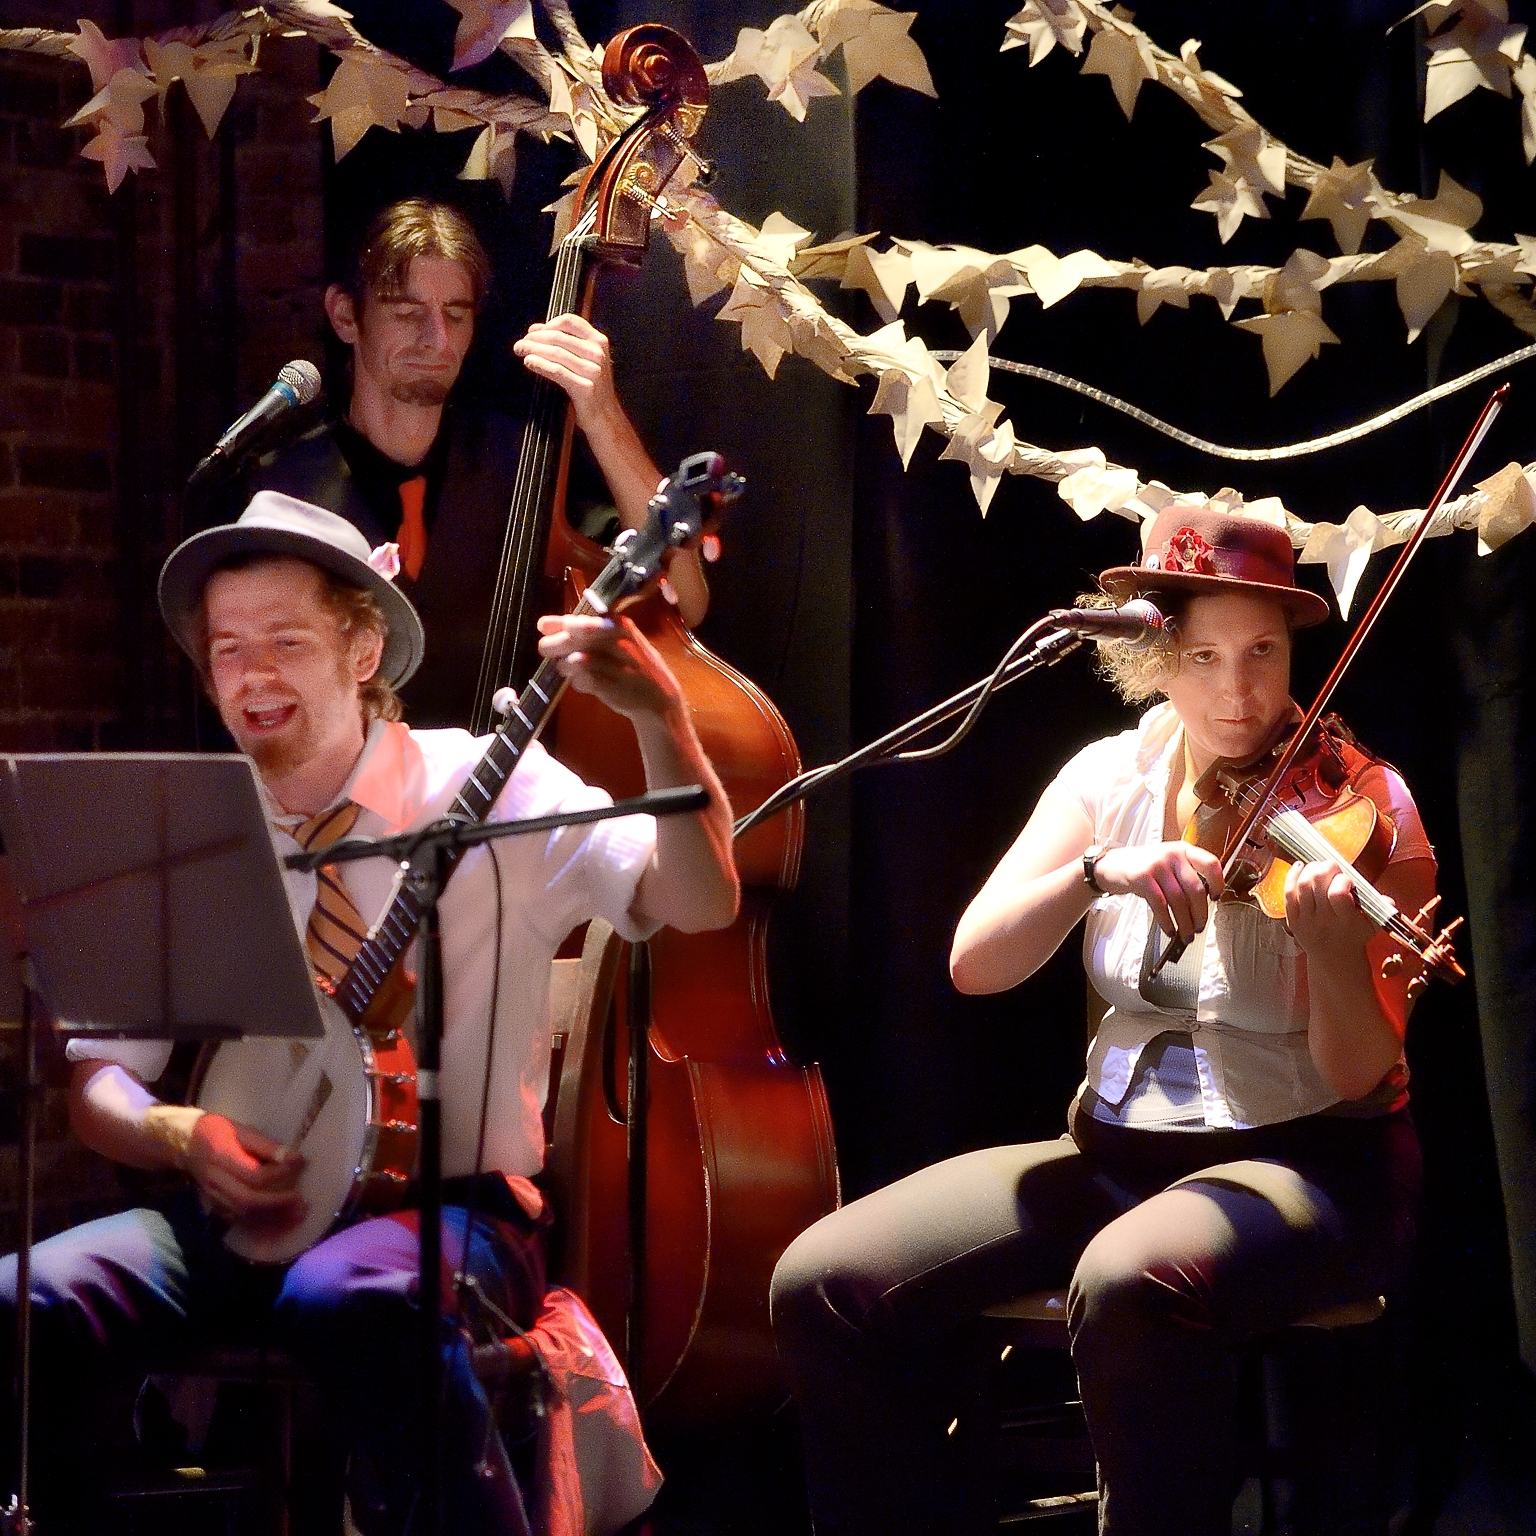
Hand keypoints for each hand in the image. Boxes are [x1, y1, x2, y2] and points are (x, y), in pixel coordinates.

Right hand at [187, 1113, 305, 1229]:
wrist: (185, 1145)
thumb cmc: (217, 1132)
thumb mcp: (242, 1130)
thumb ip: (267, 1146)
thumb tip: (295, 1159)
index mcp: (222, 1157)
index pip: (253, 1175)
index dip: (279, 1174)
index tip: (301, 1166)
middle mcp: (215, 1181)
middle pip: (248, 1201)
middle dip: (278, 1204)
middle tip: (302, 1201)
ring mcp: (212, 1197)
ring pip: (243, 1215)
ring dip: (272, 1219)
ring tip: (298, 1215)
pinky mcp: (214, 1207)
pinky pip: (238, 1221)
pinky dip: (260, 1224)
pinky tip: (280, 1223)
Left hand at [513, 314, 619, 432]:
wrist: (606, 418)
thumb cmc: (593, 389)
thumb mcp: (588, 360)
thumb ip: (568, 343)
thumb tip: (537, 329)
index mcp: (599, 341)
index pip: (569, 321)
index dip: (547, 324)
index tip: (532, 332)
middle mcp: (597, 353)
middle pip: (559, 336)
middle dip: (535, 338)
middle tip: (520, 343)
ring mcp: (592, 370)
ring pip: (556, 352)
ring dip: (533, 349)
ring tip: (520, 350)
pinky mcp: (585, 387)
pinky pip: (557, 371)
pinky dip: (540, 364)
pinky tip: (529, 362)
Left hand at [536, 613, 682, 722]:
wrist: (658, 694)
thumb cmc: (629, 662)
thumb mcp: (612, 639)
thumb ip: (580, 630)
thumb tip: (543, 624)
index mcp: (617, 624)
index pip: (579, 620)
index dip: (558, 625)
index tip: (544, 627)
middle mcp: (618, 641)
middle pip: (573, 639)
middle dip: (554, 645)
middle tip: (548, 651)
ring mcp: (616, 665)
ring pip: (573, 661)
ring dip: (565, 666)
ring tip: (571, 669)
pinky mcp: (613, 687)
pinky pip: (581, 682)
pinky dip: (578, 683)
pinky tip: (585, 683)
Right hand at [1092, 841, 1225, 943]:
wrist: (1110, 865)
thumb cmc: (1142, 867)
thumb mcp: (1167, 862)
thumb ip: (1185, 874)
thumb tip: (1204, 903)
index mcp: (1183, 849)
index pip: (1210, 863)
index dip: (1218, 883)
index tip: (1216, 899)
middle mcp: (1172, 855)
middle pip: (1195, 889)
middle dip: (1200, 914)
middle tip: (1200, 927)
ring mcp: (1156, 865)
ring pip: (1179, 900)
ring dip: (1185, 922)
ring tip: (1186, 934)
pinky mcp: (1142, 878)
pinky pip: (1160, 905)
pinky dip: (1167, 922)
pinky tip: (1169, 930)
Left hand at [1283, 858, 1375, 960]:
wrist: (1334, 960)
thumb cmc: (1354, 936)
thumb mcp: (1372, 925)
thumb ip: (1380, 910)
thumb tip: (1388, 901)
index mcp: (1346, 921)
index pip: (1338, 894)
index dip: (1341, 880)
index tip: (1347, 878)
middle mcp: (1323, 920)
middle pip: (1317, 884)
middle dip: (1325, 868)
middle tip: (1332, 866)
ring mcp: (1306, 920)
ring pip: (1302, 886)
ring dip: (1310, 869)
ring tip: (1318, 866)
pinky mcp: (1292, 920)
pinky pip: (1288, 894)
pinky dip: (1292, 876)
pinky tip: (1299, 867)